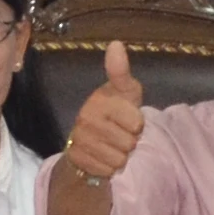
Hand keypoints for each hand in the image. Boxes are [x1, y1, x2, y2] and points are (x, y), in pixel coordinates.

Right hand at [65, 44, 148, 184]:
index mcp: (99, 99)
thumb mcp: (124, 93)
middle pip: (129, 143)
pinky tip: (102, 157)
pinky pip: (107, 170)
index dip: (137, 125)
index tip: (128, 119)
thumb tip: (116, 43)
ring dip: (120, 156)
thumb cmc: (114, 113)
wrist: (87, 142)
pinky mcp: (76, 158)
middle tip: (119, 135)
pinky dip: (108, 168)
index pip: (137, 123)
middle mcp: (86, 117)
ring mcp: (79, 138)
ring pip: (119, 159)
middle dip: (129, 142)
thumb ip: (122, 72)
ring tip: (111, 146)